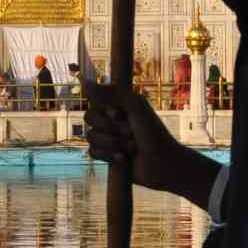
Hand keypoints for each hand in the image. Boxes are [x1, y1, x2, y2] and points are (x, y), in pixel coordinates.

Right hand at [84, 83, 218, 206]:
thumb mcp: (136, 107)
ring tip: (132, 148)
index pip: (94, 101)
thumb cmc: (153, 133)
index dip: (105, 110)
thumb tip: (85, 84)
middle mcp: (111, 119)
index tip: (119, 114)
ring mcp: (108, 137)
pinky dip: (108, 156)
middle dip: (110, 128)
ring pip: (90, 136)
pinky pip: (92, 152)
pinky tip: (124, 159)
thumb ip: (112, 92)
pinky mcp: (107, 156)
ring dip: (113, 143)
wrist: (162, 164)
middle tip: (130, 133)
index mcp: (118, 105)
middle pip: (89, 118)